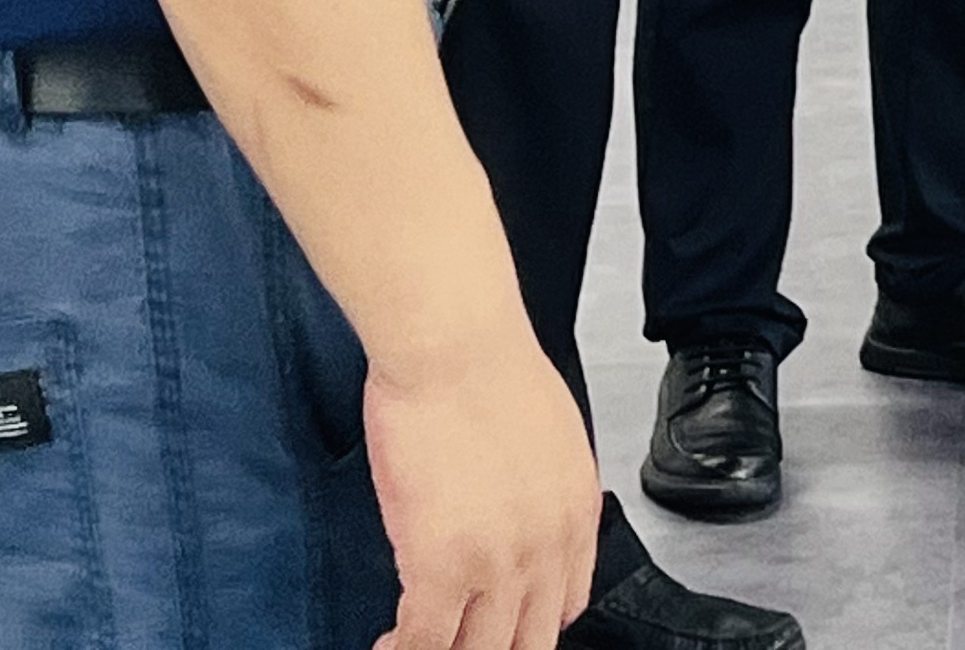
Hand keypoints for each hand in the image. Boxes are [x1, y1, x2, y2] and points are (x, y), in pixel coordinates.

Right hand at [364, 331, 597, 649]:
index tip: (495, 626)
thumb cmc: (488, 368)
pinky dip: (403, 649)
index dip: (526, 626)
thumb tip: (513, 516)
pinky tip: (387, 642)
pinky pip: (425, 641)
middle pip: (528, 642)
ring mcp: (499, 565)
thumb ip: (540, 493)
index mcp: (577, 514)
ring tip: (414, 645)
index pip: (565, 606)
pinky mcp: (442, 569)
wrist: (456, 346)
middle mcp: (549, 549)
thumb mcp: (548, 437)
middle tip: (454, 642)